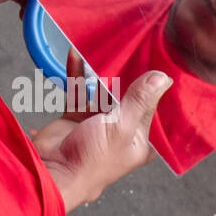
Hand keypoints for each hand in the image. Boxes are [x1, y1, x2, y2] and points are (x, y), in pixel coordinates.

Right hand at [31, 49, 172, 211]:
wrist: (52, 170)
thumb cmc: (93, 158)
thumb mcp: (120, 126)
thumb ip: (139, 100)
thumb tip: (163, 78)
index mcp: (140, 140)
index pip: (154, 110)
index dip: (155, 88)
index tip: (159, 60)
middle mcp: (121, 130)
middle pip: (127, 96)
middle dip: (125, 74)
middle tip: (129, 45)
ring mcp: (97, 123)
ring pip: (101, 91)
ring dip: (98, 72)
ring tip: (100, 47)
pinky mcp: (75, 117)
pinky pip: (79, 91)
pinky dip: (77, 74)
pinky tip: (75, 55)